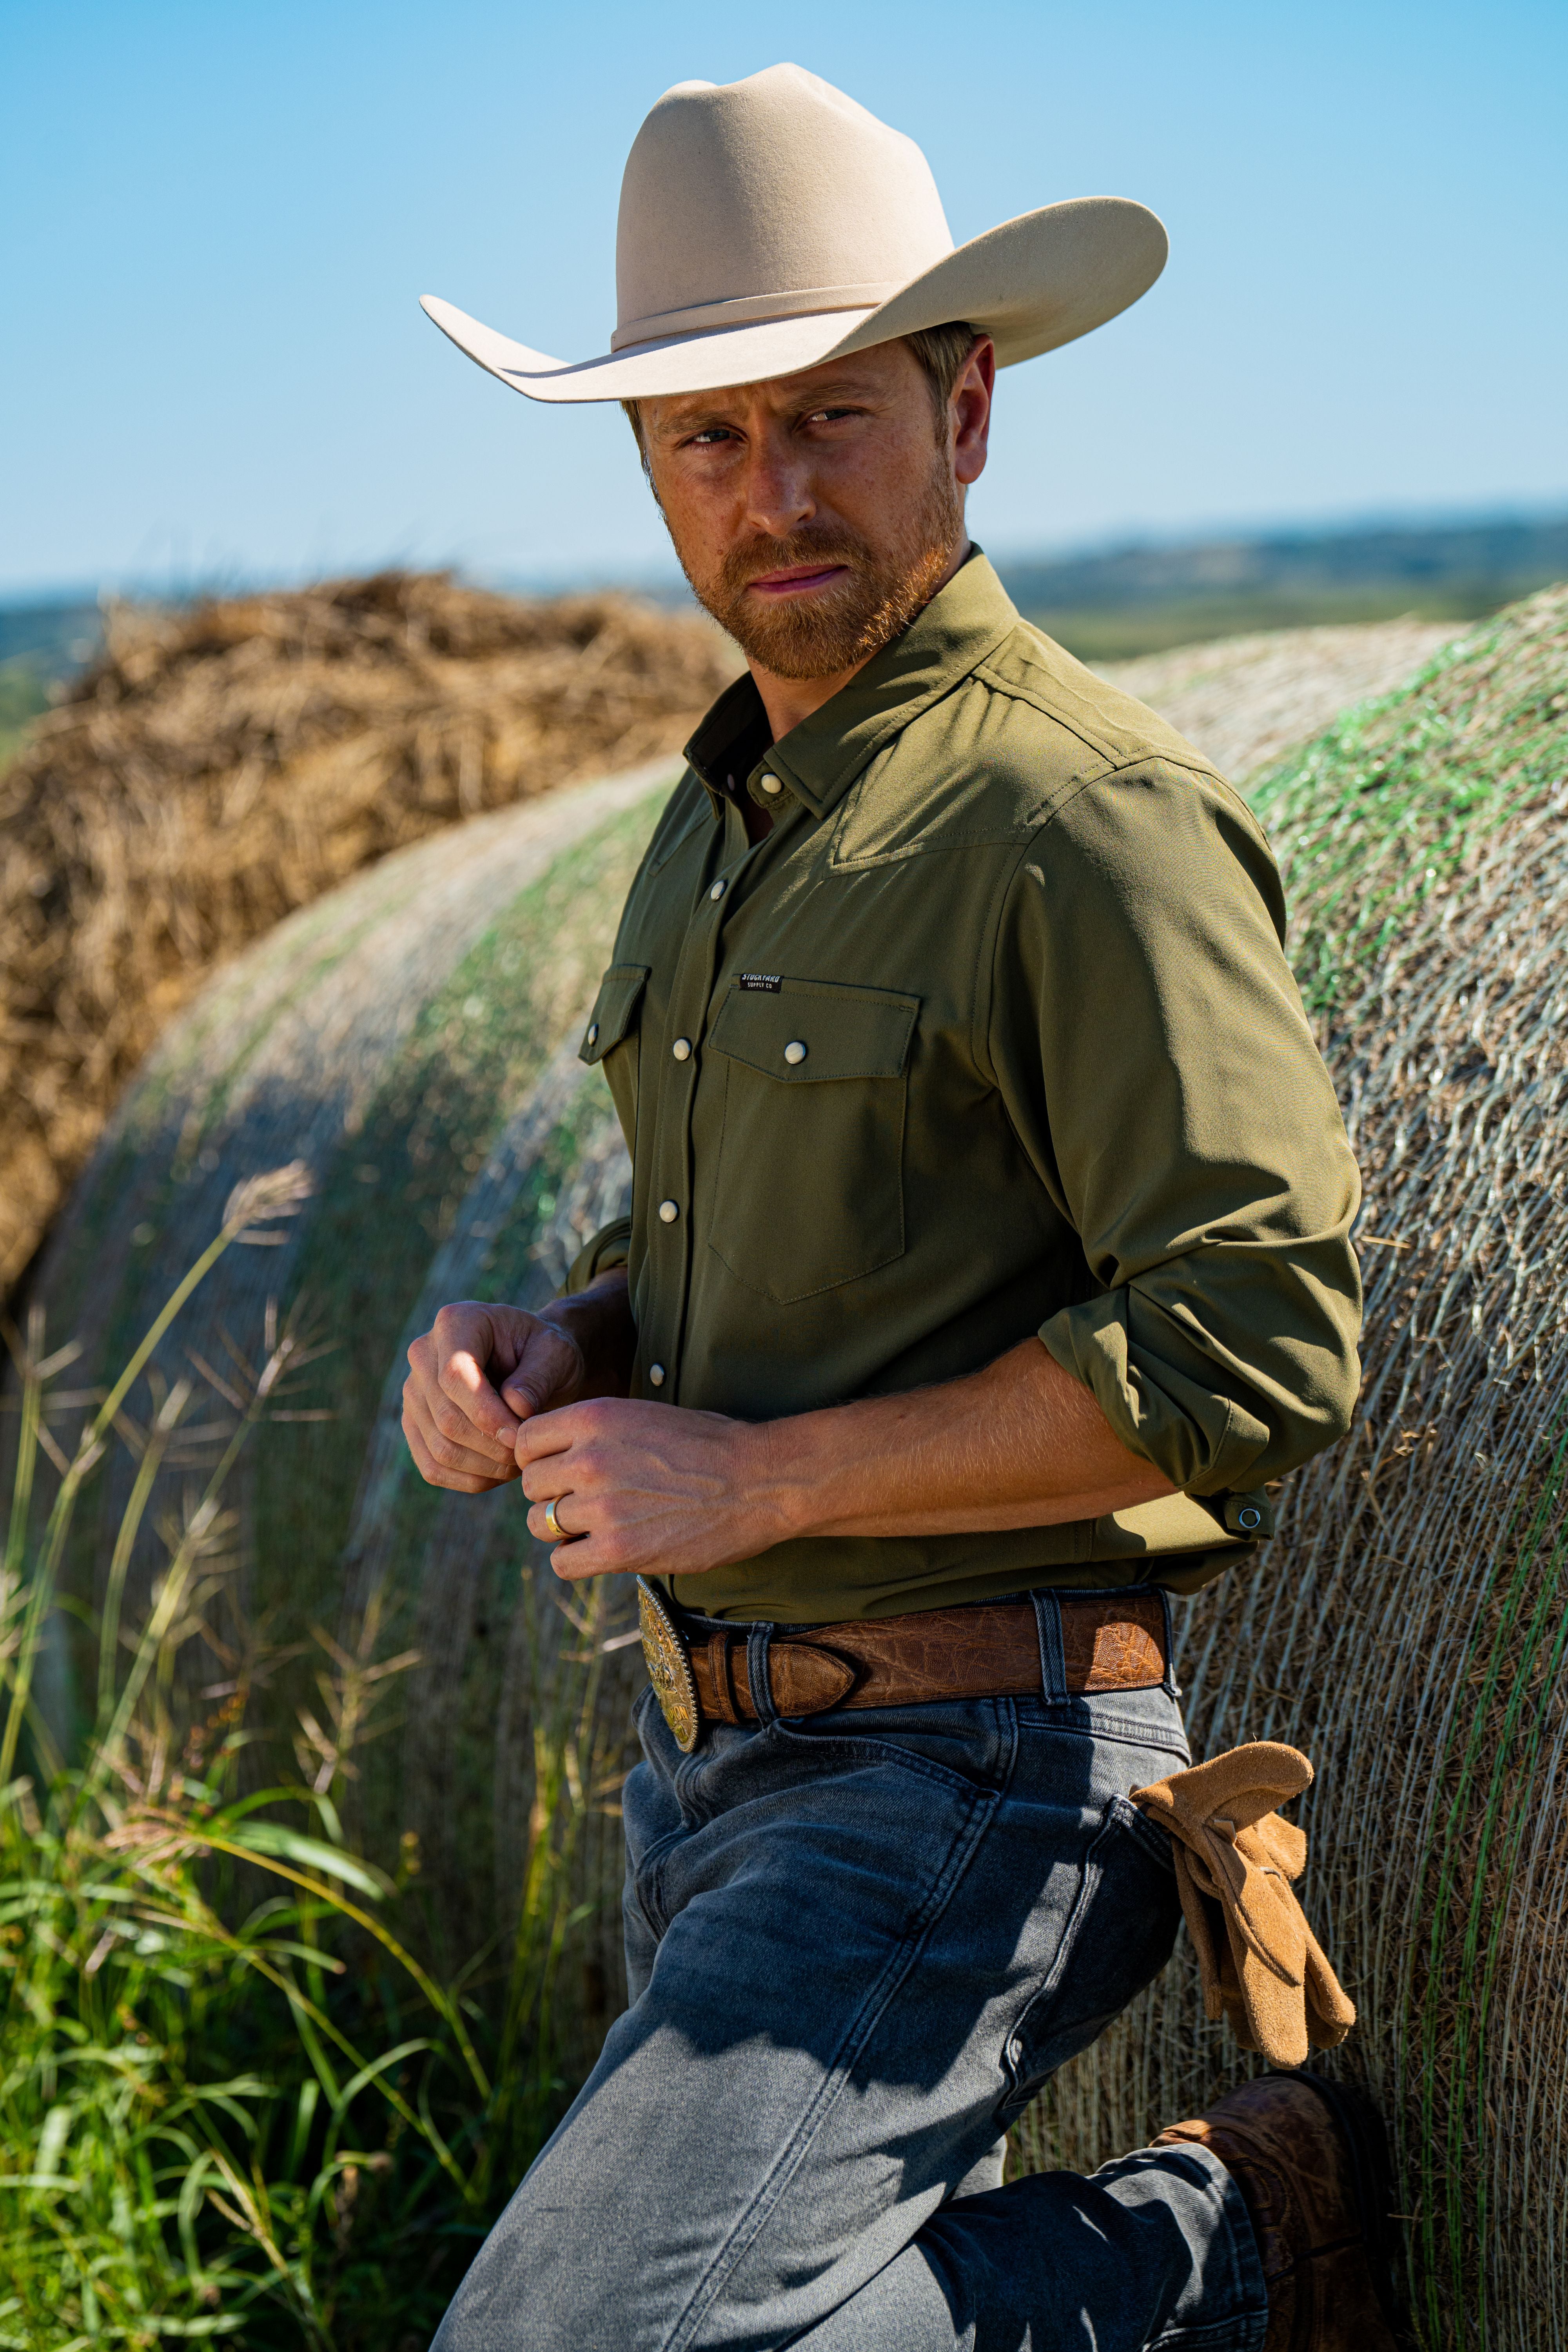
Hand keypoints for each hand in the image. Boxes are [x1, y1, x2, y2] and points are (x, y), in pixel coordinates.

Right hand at [402, 1301, 589, 1493]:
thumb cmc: (545, 1353)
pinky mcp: (415, 1424)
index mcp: (455, 1322)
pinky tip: (500, 1473)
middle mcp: (423, 1354)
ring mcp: (413, 1391)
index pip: (454, 1376)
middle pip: (446, 1417)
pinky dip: (469, 1480)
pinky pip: (433, 1467)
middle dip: (492, 1446)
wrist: (531, 1362)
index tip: (521, 1436)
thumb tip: (515, 1408)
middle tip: (528, 1455)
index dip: (487, 1414)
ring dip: (484, 1467)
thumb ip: (538, 1376)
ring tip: (520, 1463)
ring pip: (439, 1447)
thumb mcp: (556, 1354)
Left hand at [516, 1398, 779, 1579]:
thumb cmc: (709, 1446)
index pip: (526, 1441)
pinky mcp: (619, 1549)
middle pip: (529, 1486)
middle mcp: (590, 1459)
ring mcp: (603, 1506)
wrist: (758, 1480)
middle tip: (583, 1500)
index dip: (538, 1458)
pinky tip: (600, 1550)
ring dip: (561, 1529)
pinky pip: (563, 1563)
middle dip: (550, 1494)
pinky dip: (575, 1560)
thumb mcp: (645, 1416)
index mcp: (595, 1418)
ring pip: (540, 1525)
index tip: (560, 1469)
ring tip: (595, 1525)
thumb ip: (597, 1433)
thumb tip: (558, 1456)